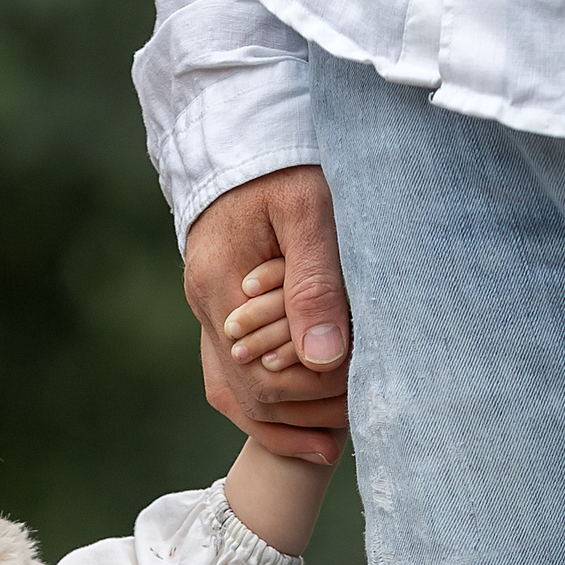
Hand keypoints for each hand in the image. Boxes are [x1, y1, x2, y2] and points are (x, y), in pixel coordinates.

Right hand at [183, 166, 347, 464]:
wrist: (242, 126)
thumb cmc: (285, 158)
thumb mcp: (309, 210)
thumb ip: (314, 283)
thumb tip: (322, 356)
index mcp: (221, 287)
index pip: (261, 377)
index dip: (311, 399)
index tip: (360, 401)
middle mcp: (204, 306)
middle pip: (247, 394)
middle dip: (304, 416)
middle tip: (360, 423)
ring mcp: (206, 309)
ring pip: (234, 392)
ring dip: (284, 420)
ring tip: (335, 439)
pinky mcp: (218, 305)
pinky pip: (231, 374)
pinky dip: (265, 402)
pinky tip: (303, 417)